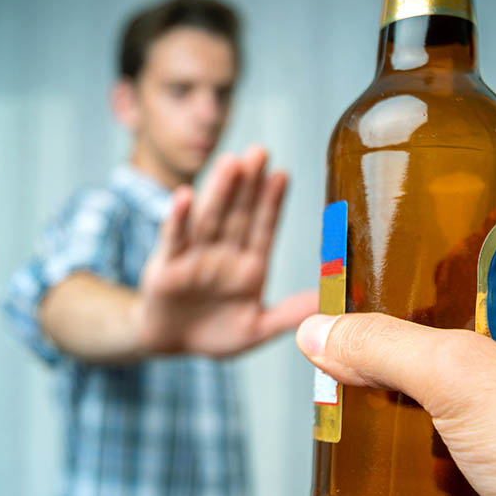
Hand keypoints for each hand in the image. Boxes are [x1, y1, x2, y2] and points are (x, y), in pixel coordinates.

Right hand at [134, 145, 316, 356]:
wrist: (171, 342)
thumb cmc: (216, 333)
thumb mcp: (256, 328)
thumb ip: (289, 314)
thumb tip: (328, 300)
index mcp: (250, 265)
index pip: (263, 227)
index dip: (272, 202)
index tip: (283, 175)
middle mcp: (224, 253)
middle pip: (238, 214)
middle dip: (249, 184)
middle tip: (260, 152)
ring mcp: (195, 256)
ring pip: (210, 218)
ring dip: (219, 191)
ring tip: (231, 162)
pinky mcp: (166, 266)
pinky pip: (173, 239)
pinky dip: (178, 218)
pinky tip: (184, 195)